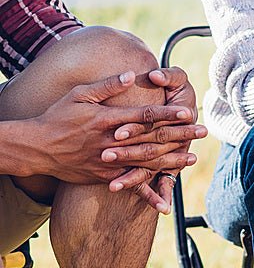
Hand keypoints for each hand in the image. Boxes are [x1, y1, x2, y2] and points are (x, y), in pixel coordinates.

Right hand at [24, 71, 204, 211]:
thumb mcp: (80, 94)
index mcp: (108, 119)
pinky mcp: (105, 175)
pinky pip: (131, 183)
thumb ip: (108, 85)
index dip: (168, 113)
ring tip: (192, 157)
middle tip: (203, 131)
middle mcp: (112, 141)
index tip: (187, 111)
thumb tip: (132, 74)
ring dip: (171, 160)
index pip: (144, 115)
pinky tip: (166, 193)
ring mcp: (109, 161)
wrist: (37, 148)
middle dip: (180, 135)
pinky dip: (148, 190)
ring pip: (146, 161)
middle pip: (152, 138)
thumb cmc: (58, 117)